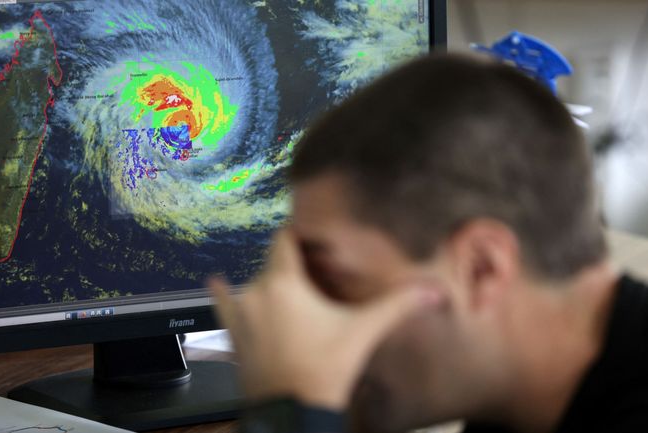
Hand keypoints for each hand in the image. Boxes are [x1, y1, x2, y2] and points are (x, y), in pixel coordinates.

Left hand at [209, 229, 444, 410]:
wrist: (292, 413)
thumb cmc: (324, 371)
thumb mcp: (363, 332)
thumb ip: (396, 306)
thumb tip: (432, 292)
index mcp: (284, 283)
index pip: (285, 239)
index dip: (299, 234)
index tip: (310, 235)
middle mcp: (255, 292)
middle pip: (272, 262)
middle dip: (291, 264)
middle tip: (312, 271)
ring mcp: (240, 313)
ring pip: (254, 283)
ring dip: (269, 283)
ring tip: (287, 289)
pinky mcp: (232, 333)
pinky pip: (222, 303)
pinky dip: (222, 292)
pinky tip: (216, 281)